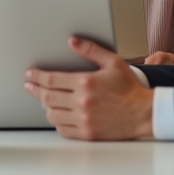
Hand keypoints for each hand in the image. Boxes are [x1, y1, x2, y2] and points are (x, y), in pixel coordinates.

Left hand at [24, 37, 153, 140]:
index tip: (29, 75)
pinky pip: (63, 129)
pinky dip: (57, 122)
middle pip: (47, 97)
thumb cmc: (130, 88)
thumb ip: (90, 50)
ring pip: (52, 114)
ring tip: (44, 100)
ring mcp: (84, 119)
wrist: (144, 113)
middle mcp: (82, 102)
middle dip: (35, 90)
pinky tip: (57, 116)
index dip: (36, 77)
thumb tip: (72, 41)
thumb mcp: (113, 62)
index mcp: (85, 82)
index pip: (52, 79)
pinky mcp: (88, 133)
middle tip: (29, 86)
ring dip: (45, 106)